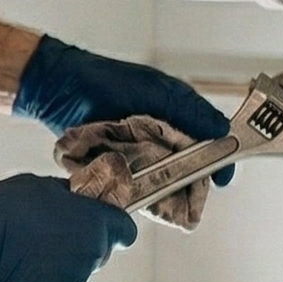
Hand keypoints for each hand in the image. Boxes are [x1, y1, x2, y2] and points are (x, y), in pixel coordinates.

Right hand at [0, 174, 137, 281]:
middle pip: (99, 251)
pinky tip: (21, 268)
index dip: (114, 224)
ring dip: (63, 262)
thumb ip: (68, 198)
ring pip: (77, 271)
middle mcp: (90, 255)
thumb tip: (76, 201)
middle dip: (83, 242)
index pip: (125, 229)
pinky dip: (45, 280)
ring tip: (29, 251)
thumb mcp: (41, 187)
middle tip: (51, 232)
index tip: (101, 222)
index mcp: (93, 223)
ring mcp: (73, 281)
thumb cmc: (2, 210)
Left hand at [12, 36, 233, 182]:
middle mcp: (158, 139)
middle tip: (191, 195)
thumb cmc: (108, 82)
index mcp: (175, 118)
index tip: (222, 178)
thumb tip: (222, 129)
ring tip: (167, 200)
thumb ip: (189, 110)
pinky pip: (131, 185)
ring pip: (160, 180)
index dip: (216, 161)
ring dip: (164, 190)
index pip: (205, 144)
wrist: (60, 89)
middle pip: (184, 169)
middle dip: (189, 182)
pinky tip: (140, 196)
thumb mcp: (156, 91)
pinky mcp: (114, 167)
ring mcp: (137, 155)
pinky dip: (136, 191)